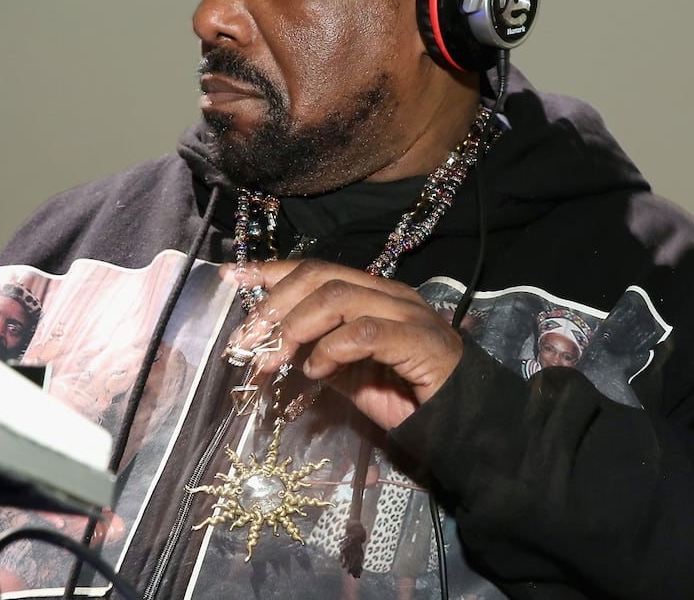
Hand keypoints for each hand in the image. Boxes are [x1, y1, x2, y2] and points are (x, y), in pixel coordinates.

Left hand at [231, 259, 462, 429]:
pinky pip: (365, 331)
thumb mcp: (347, 375)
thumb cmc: (405, 398)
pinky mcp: (419, 340)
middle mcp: (389, 294)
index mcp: (372, 294)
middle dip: (275, 303)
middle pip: (321, 275)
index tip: (233, 278)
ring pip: (340, 296)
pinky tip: (318, 372)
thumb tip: (273, 347)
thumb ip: (317, 353)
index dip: (271, 270)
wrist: (460, 425)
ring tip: (277, 361)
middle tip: (247, 340)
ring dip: (297, 326)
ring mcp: (407, 313)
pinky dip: (332, 349)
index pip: (315, 269)